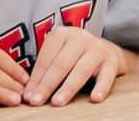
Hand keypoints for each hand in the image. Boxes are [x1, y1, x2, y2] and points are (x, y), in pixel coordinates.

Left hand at [23, 26, 138, 104]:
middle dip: (47, 84)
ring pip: (81, 70)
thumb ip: (44, 72)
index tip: (27, 96)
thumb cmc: (72, 57)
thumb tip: (28, 94)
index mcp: (62, 34)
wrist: (104, 50)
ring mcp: (97, 48)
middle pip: (61, 64)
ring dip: (68, 88)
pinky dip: (101, 88)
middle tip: (36, 102)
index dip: (36, 79)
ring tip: (57, 103)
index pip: (46, 59)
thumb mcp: (57, 56)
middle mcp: (80, 38)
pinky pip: (106, 77)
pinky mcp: (111, 62)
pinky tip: (95, 98)